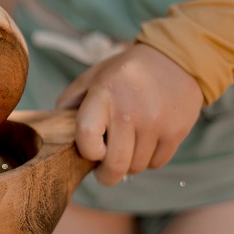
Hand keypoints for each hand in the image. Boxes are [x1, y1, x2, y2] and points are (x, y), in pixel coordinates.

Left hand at [56, 43, 203, 185]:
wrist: (176, 58)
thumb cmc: (127, 72)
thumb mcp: (94, 77)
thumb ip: (71, 101)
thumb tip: (56, 128)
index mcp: (103, 94)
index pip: (87, 139)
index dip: (88, 152)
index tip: (92, 150)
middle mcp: (129, 111)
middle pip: (115, 165)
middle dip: (107, 175)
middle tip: (106, 170)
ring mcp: (155, 123)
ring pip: (136, 167)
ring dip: (130, 164)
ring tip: (129, 146)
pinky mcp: (176, 131)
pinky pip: (157, 163)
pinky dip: (150, 159)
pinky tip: (147, 142)